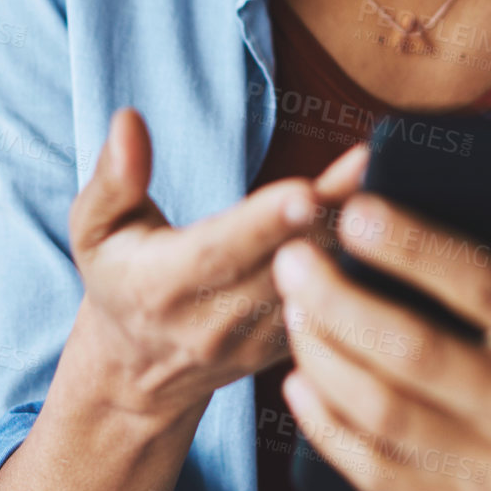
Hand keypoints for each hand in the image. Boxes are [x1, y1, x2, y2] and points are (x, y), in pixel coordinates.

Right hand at [67, 110, 361, 423]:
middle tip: (370, 167)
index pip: (218, 255)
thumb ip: (113, 177)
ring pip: (316, 287)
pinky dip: (362, 266)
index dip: (262, 225)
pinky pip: (334, 310)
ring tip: (389, 180)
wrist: (139, 370)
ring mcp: (256, 345)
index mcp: (161, 288)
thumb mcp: (95, 228)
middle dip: (326, 218)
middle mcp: (212, 325)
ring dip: (354, 236)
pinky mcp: (288, 351)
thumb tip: (129, 121)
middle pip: (281, 266)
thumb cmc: (119, 276)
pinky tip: (394, 221)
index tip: (304, 192)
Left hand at [274, 153, 490, 490]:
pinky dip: (328, 430)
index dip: (414, 250)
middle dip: (340, 304)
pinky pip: (380, 474)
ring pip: (386, 414)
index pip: (480, 289)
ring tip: (289, 312)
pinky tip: (297, 385)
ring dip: (325, 360)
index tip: (355, 213)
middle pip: (415, 354)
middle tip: (293, 260)